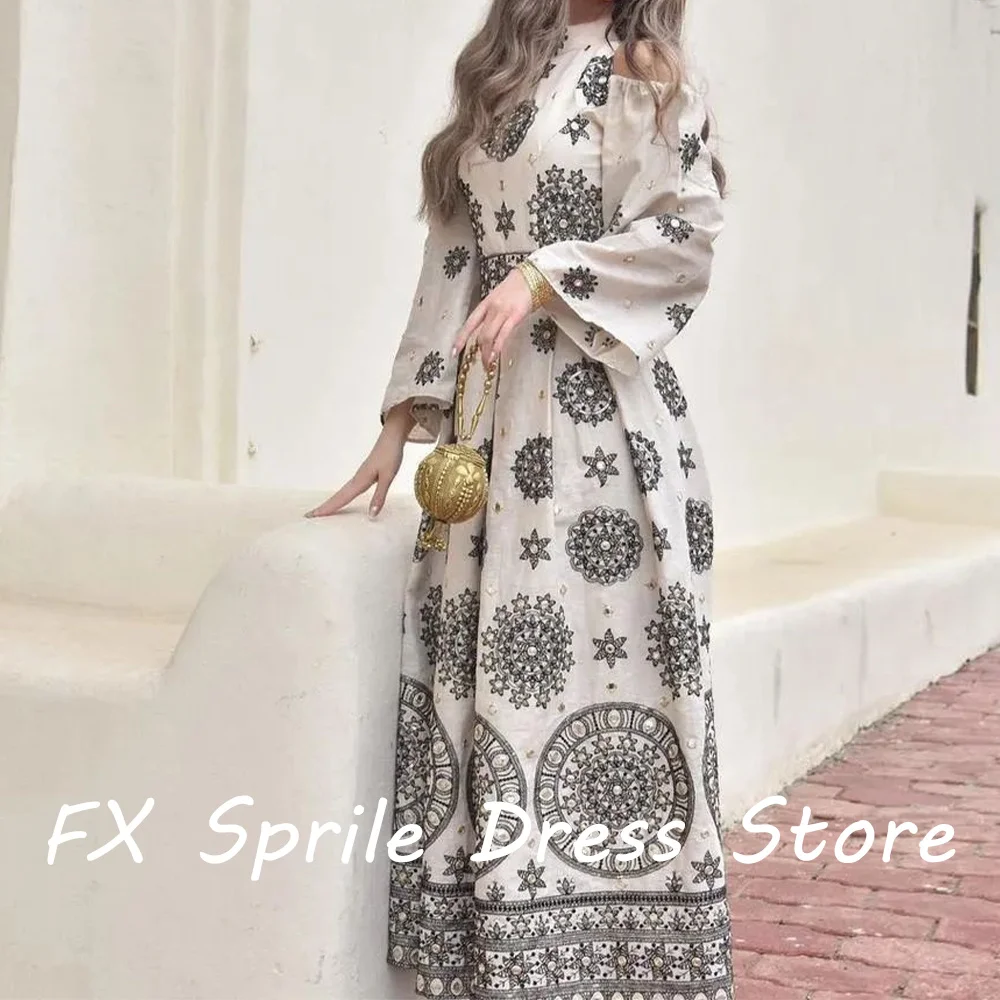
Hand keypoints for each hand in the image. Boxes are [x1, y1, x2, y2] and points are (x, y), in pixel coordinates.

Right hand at [304, 405, 412, 519]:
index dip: (327, 509)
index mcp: (360, 481)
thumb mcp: (388, 478)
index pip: (341, 499)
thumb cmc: (391, 455)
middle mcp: (356, 479)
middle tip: (308, 516)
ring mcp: (358, 476)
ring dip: (331, 502)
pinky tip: (342, 499)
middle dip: (323, 507)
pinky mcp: (363, 475)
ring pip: (341, 493)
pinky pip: (348, 489)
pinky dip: (341, 497)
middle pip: (336, 496)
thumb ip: (379, 497)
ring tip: (321, 511)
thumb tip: (371, 515)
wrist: (391, 438)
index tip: (312, 516)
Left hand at [453, 268, 532, 369]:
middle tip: (482, 364)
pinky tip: (495, 357)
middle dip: (479, 352)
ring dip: (487, 353)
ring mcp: (502, 312)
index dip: (461, 339)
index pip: (469, 324)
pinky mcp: (514, 316)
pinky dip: (497, 348)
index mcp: (485, 304)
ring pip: (488, 337)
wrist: (532, 276)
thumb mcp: (500, 299)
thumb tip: (489, 330)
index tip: (454, 351)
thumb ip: (493, 314)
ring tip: (488, 364)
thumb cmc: (518, 288)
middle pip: (479, 334)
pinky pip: (502, 335)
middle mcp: (491, 308)